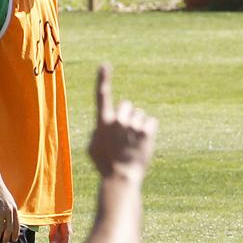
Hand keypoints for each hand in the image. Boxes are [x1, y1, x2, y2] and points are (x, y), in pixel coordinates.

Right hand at [0, 177, 20, 242]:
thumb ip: (9, 208)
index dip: (15, 233)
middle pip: (9, 228)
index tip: (13, 239)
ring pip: (1, 229)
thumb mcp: (8, 199)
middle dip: (6, 238)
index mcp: (13, 208)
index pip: (17, 224)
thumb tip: (8, 216)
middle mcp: (9, 211)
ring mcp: (1, 211)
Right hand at [88, 64, 157, 178]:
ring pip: (140, 115)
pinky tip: (143, 144)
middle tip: (125, 136)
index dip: (103, 79)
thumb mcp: (91, 148)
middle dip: (127, 116)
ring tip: (133, 144)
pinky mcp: (147, 131)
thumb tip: (101, 127)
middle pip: (127, 105)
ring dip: (138, 126)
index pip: (102, 95)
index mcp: (103, 122)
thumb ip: (96, 132)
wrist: (121, 178)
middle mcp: (118, 120)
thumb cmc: (105, 165)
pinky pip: (151, 122)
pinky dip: (149, 132)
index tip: (104, 64)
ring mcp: (133, 125)